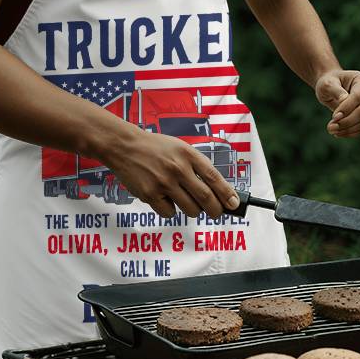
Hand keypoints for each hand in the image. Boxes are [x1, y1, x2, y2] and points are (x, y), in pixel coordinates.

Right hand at [103, 130, 239, 219]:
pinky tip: (166, 198)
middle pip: (205, 198)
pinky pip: (170, 213)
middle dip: (216, 210)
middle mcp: (177, 168)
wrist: (124, 146)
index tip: (234, 204)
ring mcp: (163, 182)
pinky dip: (171, 210)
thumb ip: (196, 166)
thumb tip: (216, 190)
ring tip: (187, 201)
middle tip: (217, 212)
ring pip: (190, 209)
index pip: (214, 177)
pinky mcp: (150, 194)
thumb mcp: (180, 148)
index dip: (227, 193)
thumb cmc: (155, 148)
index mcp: (187, 154)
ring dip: (194, 210)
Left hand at [315, 70, 359, 137]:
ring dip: (347, 129)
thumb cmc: (329, 82)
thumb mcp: (328, 83)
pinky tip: (338, 133)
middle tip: (330, 127)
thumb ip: (336, 90)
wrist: (332, 87)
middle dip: (346, 121)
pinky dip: (350, 133)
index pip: (357, 97)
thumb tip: (344, 100)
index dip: (346, 109)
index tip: (333, 117)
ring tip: (331, 130)